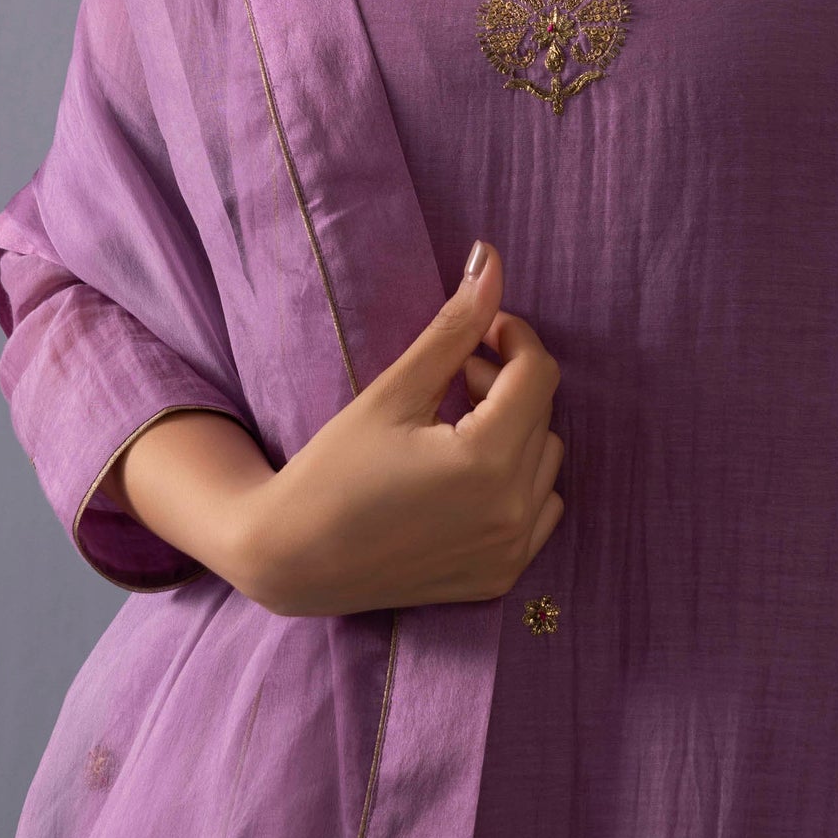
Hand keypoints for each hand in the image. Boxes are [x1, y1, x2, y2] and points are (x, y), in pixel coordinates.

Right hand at [120, 240, 563, 616]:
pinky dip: (518, 481)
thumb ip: (452, 328)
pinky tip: (466, 471)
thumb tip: (489, 260)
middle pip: (543, 416)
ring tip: (455, 422)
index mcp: (486, 463)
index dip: (513, 338)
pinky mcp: (501, 577)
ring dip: (514, 430)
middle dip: (507, 382)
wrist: (292, 559)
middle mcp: (511, 513)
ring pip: (546, 462)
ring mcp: (510, 552)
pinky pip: (540, 510)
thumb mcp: (394, 392)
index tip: (480, 329)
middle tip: (454, 374)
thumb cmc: (332, 471)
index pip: (537, 376)